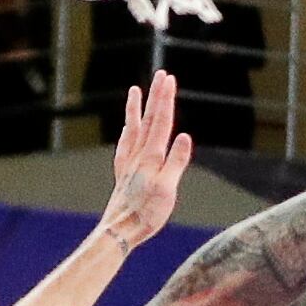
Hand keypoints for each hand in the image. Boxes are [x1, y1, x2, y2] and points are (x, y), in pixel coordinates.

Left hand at [96, 78, 193, 250]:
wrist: (119, 230)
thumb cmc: (146, 214)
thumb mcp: (167, 190)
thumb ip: (176, 162)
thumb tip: (185, 136)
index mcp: (151, 157)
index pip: (161, 122)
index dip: (165, 99)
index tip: (169, 79)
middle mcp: (138, 155)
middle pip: (148, 119)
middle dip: (156, 96)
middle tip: (161, 75)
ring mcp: (128, 163)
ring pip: (134, 128)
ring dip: (137, 108)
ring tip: (136, 90)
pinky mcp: (123, 172)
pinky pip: (125, 144)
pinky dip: (127, 130)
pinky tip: (128, 128)